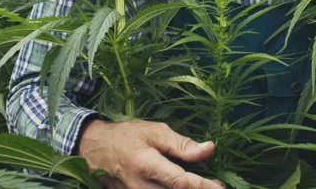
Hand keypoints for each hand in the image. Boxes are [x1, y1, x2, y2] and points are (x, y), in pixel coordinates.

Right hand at [77, 118, 225, 188]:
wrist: (94, 149)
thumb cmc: (127, 136)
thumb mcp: (155, 132)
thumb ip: (182, 144)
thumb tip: (209, 149)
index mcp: (147, 166)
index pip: (181, 181)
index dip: (203, 186)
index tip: (221, 188)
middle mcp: (141, 186)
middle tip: (218, 185)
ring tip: (206, 185)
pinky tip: (186, 186)